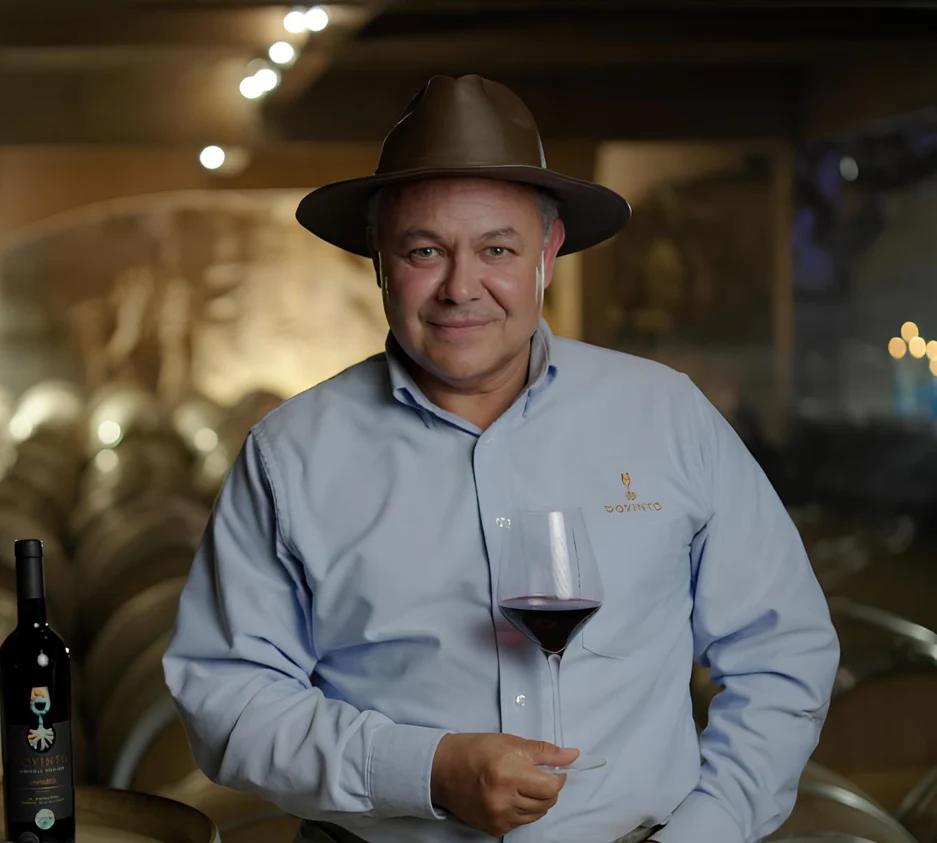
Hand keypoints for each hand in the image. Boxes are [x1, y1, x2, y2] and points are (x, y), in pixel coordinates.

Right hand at [431, 733, 578, 836]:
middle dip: (548, 789)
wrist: (442, 770)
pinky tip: (509, 796)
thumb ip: (544, 751)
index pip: (551, 787)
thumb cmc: (476, 750)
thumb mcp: (511, 742)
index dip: (557, 777)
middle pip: (546, 803)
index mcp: (509, 774)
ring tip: (521, 785)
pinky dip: (521, 810)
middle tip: (535, 775)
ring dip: (536, 801)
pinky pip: (520, 823)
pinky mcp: (493, 828)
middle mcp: (504, 799)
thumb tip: (572, 755)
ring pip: (536, 815)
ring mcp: (498, 817)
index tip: (552, 770)